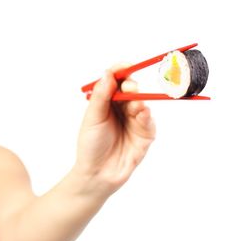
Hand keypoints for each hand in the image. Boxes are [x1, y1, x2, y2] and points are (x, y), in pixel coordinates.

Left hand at [75, 65, 155, 196]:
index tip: (125, 66)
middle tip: (130, 86)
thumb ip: (101, 96)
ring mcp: (134, 121)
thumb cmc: (91, 146)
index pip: (116, 81)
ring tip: (134, 104)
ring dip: (139, 101)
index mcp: (107, 102)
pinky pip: (149, 122)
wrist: (97, 174)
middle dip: (132, 85)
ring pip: (142, 103)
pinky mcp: (144, 135)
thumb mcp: (92, 118)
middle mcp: (122, 109)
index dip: (121, 71)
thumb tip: (108, 74)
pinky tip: (142, 112)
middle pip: (131, 89)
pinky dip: (146, 115)